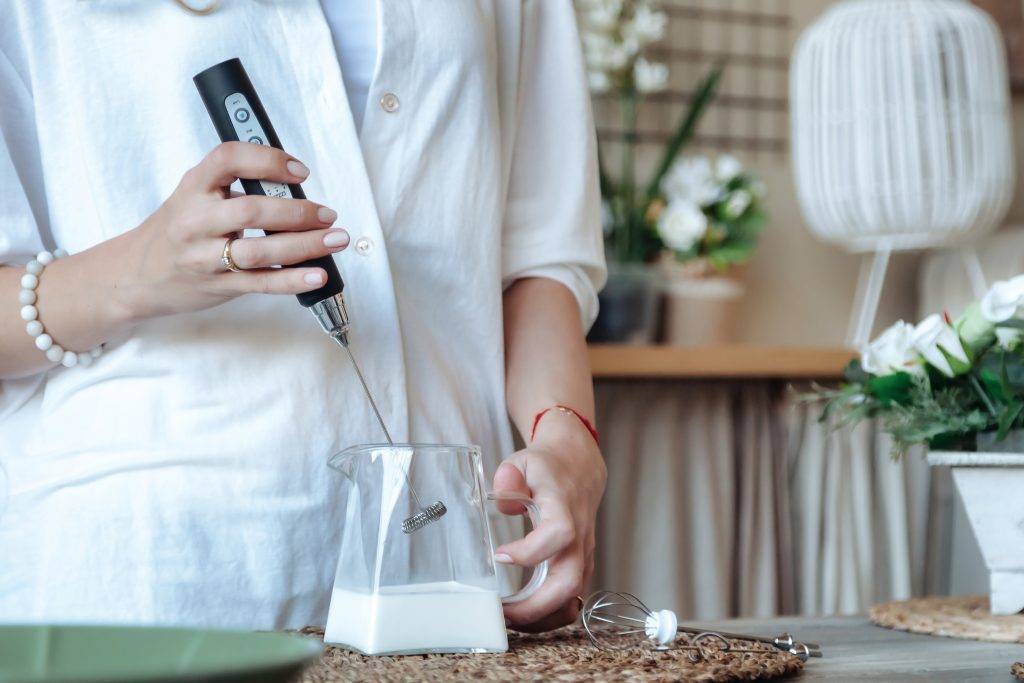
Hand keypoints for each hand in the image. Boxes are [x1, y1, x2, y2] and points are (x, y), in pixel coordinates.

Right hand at [113, 142, 348, 320]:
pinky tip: (317, 274)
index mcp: (192, 187)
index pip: (228, 159)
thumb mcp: (194, 195)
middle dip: (297, 212)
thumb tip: (292, 185)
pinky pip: (261, 283)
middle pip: (251, 211)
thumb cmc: (175, 230)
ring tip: (335, 239)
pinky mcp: (217, 286)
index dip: (268, 160)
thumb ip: (234, 186)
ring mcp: (205, 257)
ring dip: (305, 245)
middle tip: (328, 214)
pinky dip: (292, 279)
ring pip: (260, 250)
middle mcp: (196, 221)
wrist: (135, 275)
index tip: (299, 171)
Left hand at [492, 412, 606, 631]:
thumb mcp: (523, 461)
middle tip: (500, 612)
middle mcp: (579, 536)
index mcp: (564, 508)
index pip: (558, 534)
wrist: (579, 469)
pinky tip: (523, 616)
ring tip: (507, 620)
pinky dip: (549, 616)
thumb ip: (510, 476)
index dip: (530, 551)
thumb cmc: (548, 468)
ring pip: (572, 598)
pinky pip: (570, 600)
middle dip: (535, 606)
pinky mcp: (580, 566)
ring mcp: (583, 554)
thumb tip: (503, 499)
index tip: (499, 555)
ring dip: (541, 618)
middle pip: (569, 581)